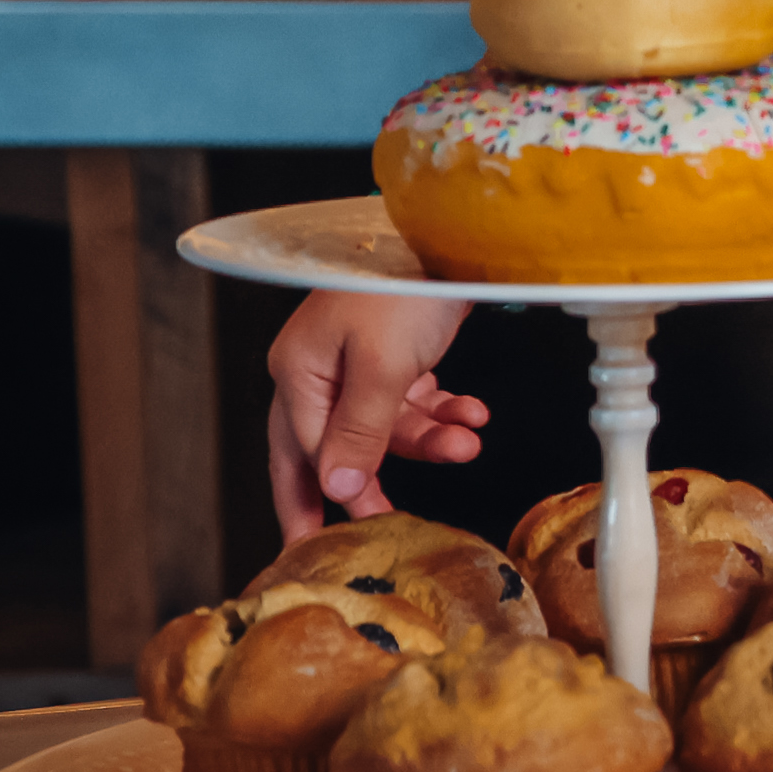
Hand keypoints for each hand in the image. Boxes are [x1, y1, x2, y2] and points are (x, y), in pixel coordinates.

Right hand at [265, 286, 486, 539]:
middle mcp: (321, 368)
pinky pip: (414, 399)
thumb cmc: (406, 286)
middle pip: (334, 446)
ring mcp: (359, 359)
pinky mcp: (398, 351)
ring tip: (468, 443)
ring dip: (430, 439)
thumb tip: (334, 490)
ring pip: (387, 424)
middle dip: (362, 485)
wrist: (453, 231)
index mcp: (299, 371)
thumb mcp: (383, 365)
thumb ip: (360, 431)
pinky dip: (444, 411)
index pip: (302, 453)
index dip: (323, 497)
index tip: (334, 540)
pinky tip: (473, 415)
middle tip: (375, 531)